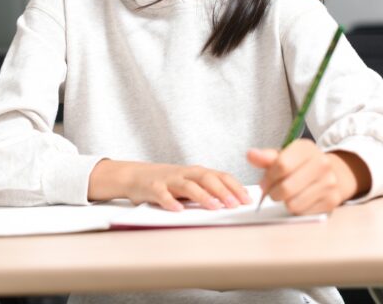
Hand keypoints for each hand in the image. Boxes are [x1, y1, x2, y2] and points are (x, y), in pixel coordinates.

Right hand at [88, 159, 251, 211]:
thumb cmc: (167, 182)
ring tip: (215, 207)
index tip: (247, 199)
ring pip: (189, 186)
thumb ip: (207, 189)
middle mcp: (185, 173)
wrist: (135, 175)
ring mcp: (169, 179)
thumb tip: (234, 201)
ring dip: (203, 196)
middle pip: (207, 178)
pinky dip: (171, 202)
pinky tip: (179, 211)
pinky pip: (163, 195)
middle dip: (223, 191)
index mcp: (196, 172)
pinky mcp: (153, 188)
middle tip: (235, 204)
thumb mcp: (189, 182)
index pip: (220, 176)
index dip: (235, 187)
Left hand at [247, 139, 371, 214]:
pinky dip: (297, 208)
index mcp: (306, 148)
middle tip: (273, 191)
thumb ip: (266, 157)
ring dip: (285, 202)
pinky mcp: (332, 200)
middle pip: (286, 188)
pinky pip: (303, 212)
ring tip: (287, 195)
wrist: (333, 173)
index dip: (268, 178)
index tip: (263, 182)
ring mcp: (329, 182)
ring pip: (293, 203)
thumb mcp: (284, 156)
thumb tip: (251, 155)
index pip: (281, 165)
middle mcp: (322, 163)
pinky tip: (300, 199)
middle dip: (273, 193)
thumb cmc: (301, 165)